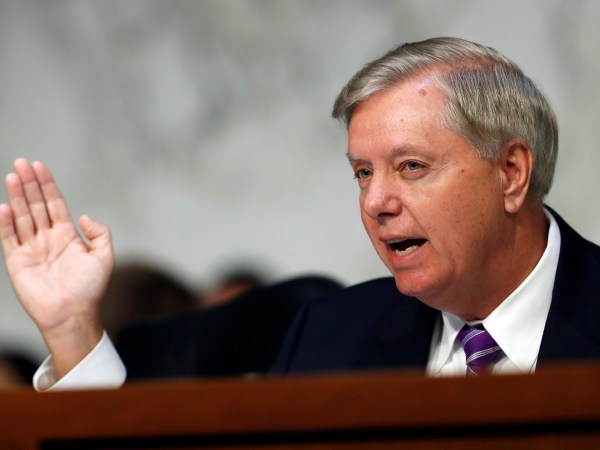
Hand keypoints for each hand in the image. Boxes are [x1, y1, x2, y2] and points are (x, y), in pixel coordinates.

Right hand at [0, 158, 114, 377]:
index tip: (39, 166)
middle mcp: (47, 238)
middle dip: (29, 184)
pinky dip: (4, 223)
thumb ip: (100, 233)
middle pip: (36, 205)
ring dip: (16, 197)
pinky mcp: (17, 262)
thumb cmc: (90, 288)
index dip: (47, 185)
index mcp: (67, 235)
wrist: (74, 314)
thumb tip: (84, 216)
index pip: (54, 204)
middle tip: (21, 163)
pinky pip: (8, 238)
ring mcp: (31, 249)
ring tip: (12, 176)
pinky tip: (3, 207)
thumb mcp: (105, 257)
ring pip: (22, 217)